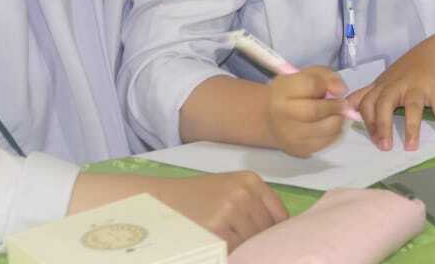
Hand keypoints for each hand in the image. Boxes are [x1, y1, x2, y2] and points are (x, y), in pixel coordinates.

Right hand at [68, 171, 286, 251]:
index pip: (280, 217)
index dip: (273, 235)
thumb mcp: (227, 191)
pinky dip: (229, 254)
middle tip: (236, 241)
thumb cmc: (191, 199)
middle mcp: (244, 193)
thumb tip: (279, 235)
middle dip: (256, 244)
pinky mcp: (216, 230)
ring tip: (222, 241)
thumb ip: (253, 207)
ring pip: (251, 245)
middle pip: (267, 234)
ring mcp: (231, 211)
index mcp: (250, 181)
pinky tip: (215, 247)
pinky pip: (234, 252)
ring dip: (243, 250)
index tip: (266, 244)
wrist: (155, 200)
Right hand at [264, 66, 349, 156]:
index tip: (334, 89)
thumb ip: (326, 76)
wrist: (271, 119)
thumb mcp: (306, 75)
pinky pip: (327, 141)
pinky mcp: (300, 150)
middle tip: (342, 104)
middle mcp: (283, 114)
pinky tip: (329, 124)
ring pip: (326, 129)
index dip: (328, 85)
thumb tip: (341, 90)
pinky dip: (335, 132)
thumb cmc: (292, 93)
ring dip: (338, 119)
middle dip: (335, 106)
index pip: (311, 85)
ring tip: (335, 114)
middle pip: (315, 111)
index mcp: (282, 90)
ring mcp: (291, 135)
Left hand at [347, 35, 434, 151]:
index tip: (372, 140)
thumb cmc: (408, 70)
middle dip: (382, 125)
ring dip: (411, 127)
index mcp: (383, 86)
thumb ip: (367, 94)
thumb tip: (349, 110)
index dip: (367, 121)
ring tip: (411, 147)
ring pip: (412, 106)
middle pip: (384, 103)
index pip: (367, 102)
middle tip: (384, 147)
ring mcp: (418, 86)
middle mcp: (398, 85)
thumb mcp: (385, 80)